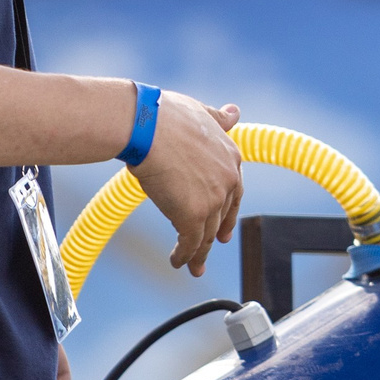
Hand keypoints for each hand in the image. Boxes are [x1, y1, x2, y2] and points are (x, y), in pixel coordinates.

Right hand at [129, 92, 242, 275]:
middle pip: (222, 215)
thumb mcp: (200, 112)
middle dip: (216, 235)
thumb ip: (218, 119)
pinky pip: (191, 243)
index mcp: (231, 156)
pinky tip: (177, 262)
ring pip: (208, 234)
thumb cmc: (165, 115)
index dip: (228, 211)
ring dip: (199, 254)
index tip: (225, 226)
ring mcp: (212, 199)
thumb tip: (234, 112)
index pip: (234, 191)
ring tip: (192, 268)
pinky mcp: (193, 215)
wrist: (146, 125)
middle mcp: (228, 179)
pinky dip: (184, 256)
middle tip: (210, 251)